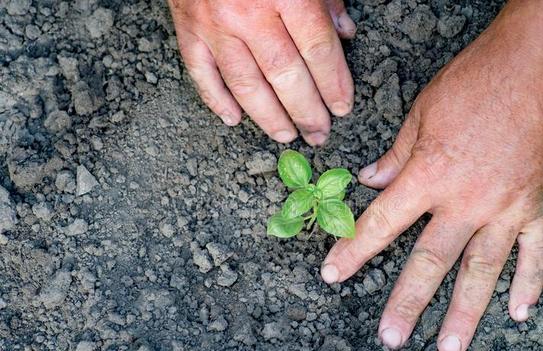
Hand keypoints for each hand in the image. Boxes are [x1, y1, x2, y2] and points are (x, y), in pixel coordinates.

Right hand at [168, 0, 355, 145]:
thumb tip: (344, 33)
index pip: (316, 48)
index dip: (333, 83)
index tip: (342, 107)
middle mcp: (248, 13)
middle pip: (285, 75)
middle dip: (306, 110)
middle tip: (319, 133)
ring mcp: (214, 25)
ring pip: (245, 84)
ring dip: (268, 116)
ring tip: (286, 135)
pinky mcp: (188, 29)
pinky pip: (201, 73)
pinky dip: (216, 100)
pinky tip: (233, 120)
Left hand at [321, 0, 542, 350]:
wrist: (538, 66)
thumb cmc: (475, 82)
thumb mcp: (421, 113)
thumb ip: (396, 155)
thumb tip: (370, 180)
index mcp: (429, 176)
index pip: (382, 223)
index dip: (353, 250)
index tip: (333, 274)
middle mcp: (465, 201)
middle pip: (430, 261)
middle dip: (407, 302)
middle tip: (390, 337)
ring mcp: (506, 208)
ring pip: (481, 270)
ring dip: (465, 313)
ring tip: (448, 347)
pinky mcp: (539, 206)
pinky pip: (536, 253)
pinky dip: (529, 283)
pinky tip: (518, 312)